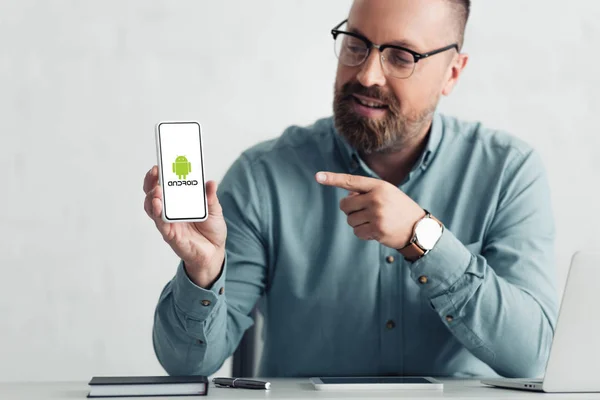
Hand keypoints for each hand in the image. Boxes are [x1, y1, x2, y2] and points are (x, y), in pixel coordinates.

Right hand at [143, 165, 226, 287]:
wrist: (215, 252)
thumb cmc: (211, 229)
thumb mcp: (215, 209)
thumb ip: (211, 197)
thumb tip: (210, 182)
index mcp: (179, 201)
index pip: (163, 185)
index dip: (159, 174)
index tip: (160, 163)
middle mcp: (170, 211)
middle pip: (152, 194)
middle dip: (151, 181)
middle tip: (156, 171)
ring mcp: (168, 223)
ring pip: (152, 208)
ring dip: (152, 197)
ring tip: (157, 189)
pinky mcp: (171, 235)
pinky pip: (161, 224)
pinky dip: (158, 214)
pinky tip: (158, 205)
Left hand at [316, 171, 425, 248]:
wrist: (419, 228)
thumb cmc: (399, 208)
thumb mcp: (387, 193)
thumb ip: (367, 192)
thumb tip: (346, 199)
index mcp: (379, 186)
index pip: (351, 180)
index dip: (333, 179)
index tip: (318, 176)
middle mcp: (376, 198)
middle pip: (345, 205)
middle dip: (350, 210)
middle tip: (365, 212)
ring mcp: (376, 215)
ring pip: (350, 220)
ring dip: (358, 223)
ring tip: (375, 221)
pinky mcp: (376, 230)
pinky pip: (356, 232)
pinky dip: (363, 233)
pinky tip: (376, 230)